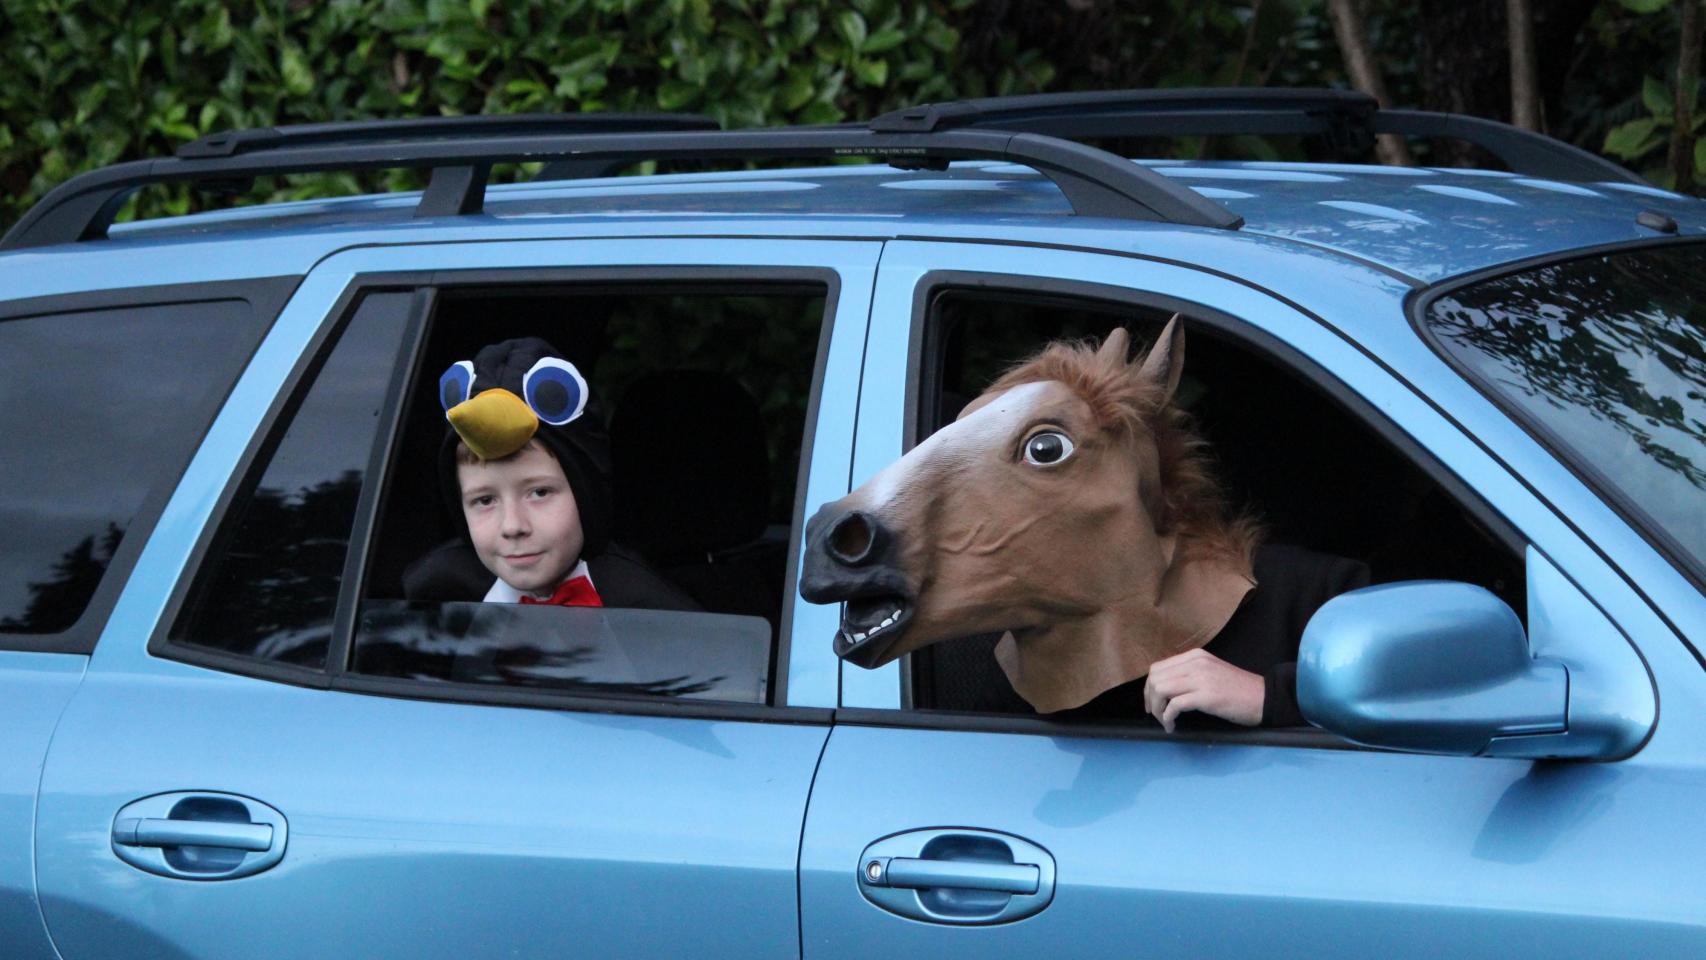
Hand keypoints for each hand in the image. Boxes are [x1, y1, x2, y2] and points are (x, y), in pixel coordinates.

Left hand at [1143, 649, 1263, 731]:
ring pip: (1161, 689)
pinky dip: (1168, 718)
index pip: (1158, 668)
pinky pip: (1174, 705)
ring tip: (1165, 721)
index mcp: (1194, 656)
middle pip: (1155, 678)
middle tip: (1155, 715)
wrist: (1263, 698)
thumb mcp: (1210, 672)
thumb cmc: (1237, 690)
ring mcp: (1201, 678)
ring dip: (1157, 710)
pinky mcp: (1207, 696)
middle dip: (1150, 700)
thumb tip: (1164, 689)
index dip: (1149, 688)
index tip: (1152, 704)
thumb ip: (1189, 674)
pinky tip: (1173, 726)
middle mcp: (1195, 663)